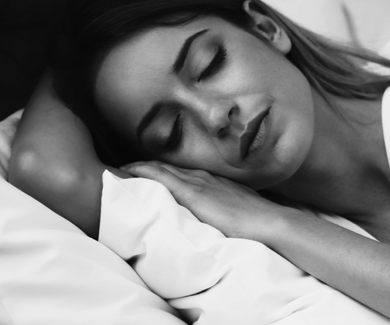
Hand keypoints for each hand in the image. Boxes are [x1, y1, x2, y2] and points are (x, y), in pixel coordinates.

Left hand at [122, 161, 284, 240]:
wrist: (269, 222)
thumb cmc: (258, 222)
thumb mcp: (237, 211)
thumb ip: (223, 210)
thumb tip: (217, 219)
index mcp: (213, 182)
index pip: (181, 173)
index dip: (162, 172)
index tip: (145, 174)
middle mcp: (203, 177)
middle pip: (167, 167)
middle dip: (145, 167)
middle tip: (124, 170)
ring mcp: (197, 182)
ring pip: (160, 168)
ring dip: (140, 168)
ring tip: (120, 170)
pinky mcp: (193, 193)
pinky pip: (160, 176)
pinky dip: (142, 172)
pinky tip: (127, 173)